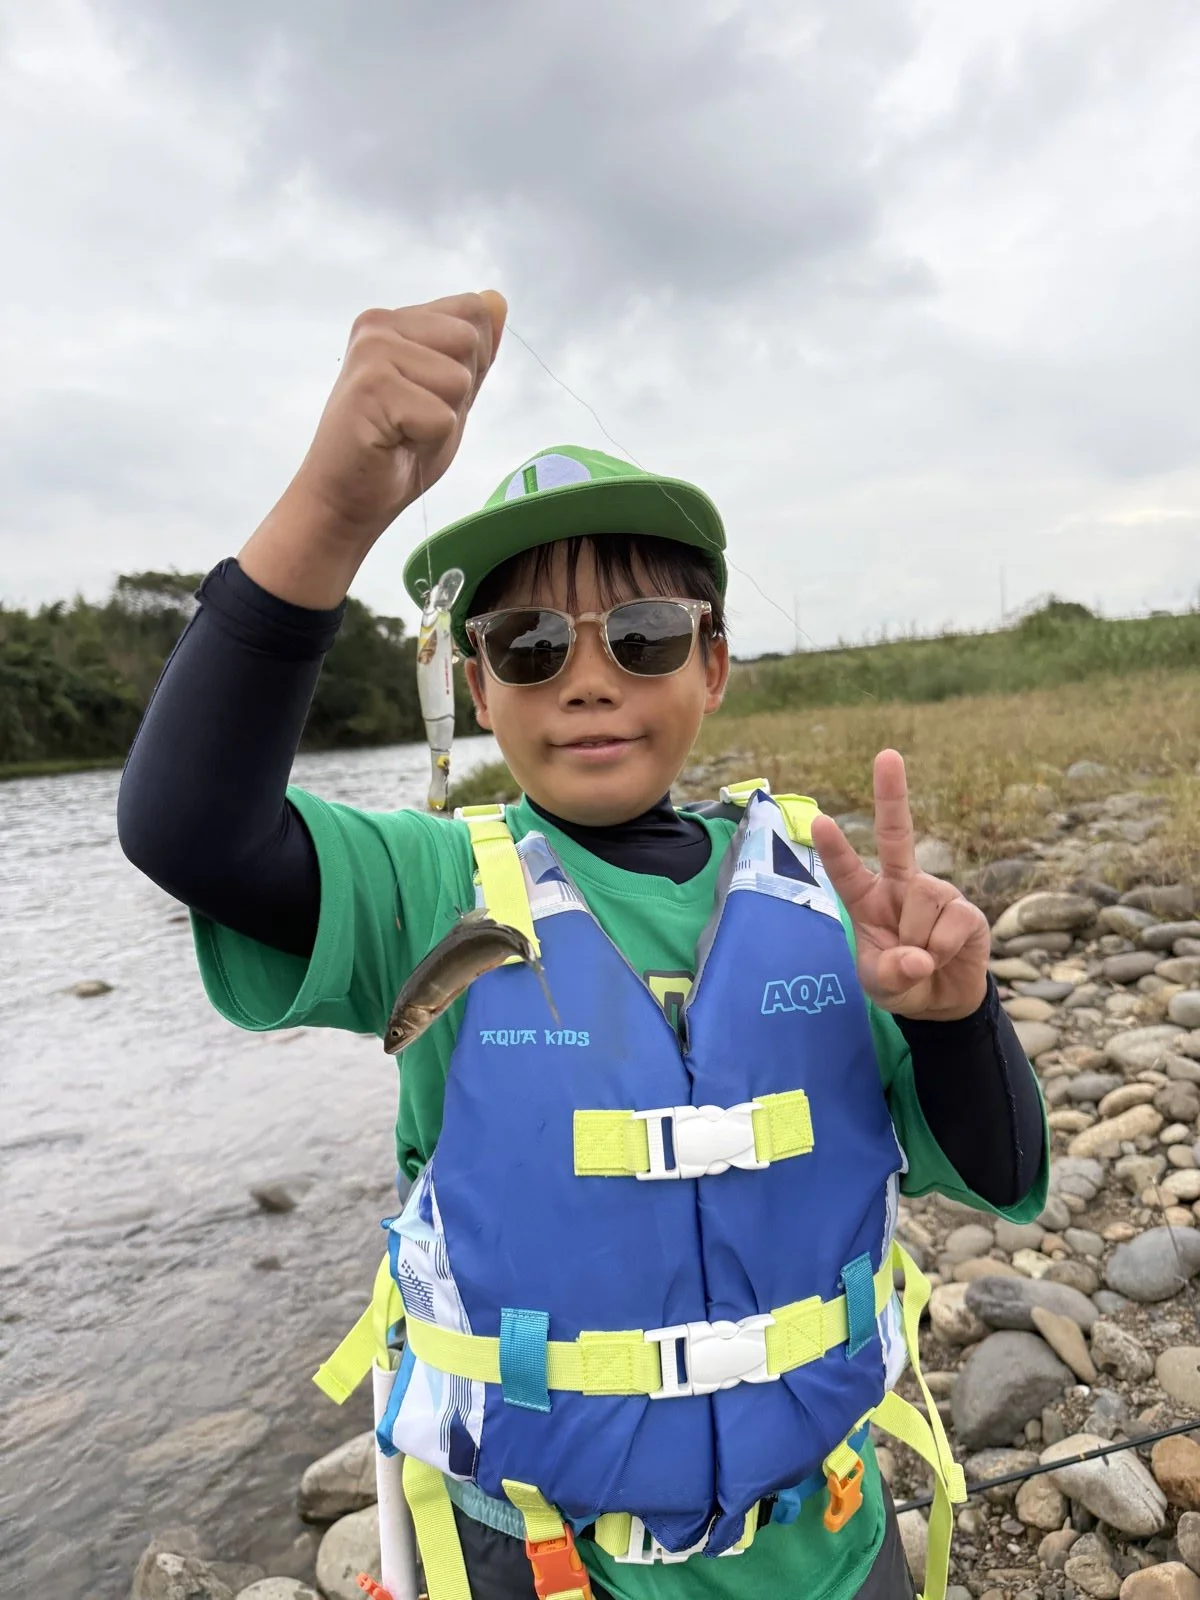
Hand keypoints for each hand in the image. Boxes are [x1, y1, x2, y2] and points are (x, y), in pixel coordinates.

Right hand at [292, 289, 506, 539]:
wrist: (346, 498)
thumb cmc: (395, 450)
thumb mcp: (448, 395)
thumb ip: (473, 352)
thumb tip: (498, 299)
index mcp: (397, 320)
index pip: (473, 312)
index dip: (469, 364)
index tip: (428, 395)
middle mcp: (379, 324)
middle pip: (469, 341)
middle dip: (457, 392)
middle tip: (415, 418)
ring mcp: (372, 352)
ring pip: (458, 379)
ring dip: (441, 419)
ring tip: (403, 430)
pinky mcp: (371, 387)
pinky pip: (441, 416)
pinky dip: (427, 440)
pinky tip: (392, 443)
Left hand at [810, 750, 989, 1021]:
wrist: (942, 1001)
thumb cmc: (901, 981)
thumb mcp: (881, 984)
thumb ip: (890, 974)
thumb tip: (918, 959)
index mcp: (868, 898)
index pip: (848, 871)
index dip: (835, 849)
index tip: (820, 821)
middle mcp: (902, 884)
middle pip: (897, 834)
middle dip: (892, 794)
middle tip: (887, 754)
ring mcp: (936, 893)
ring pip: (922, 902)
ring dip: (919, 942)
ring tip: (924, 956)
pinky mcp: (966, 910)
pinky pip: (951, 925)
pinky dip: (943, 950)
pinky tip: (946, 956)